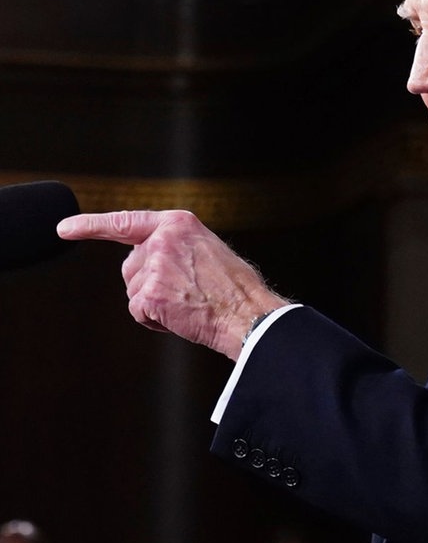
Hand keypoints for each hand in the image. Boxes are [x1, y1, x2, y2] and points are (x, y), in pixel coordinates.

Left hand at [57, 210, 287, 359]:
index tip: (64, 228)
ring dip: (155, 303)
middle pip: (130, 266)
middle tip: (185, 292)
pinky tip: (181, 317)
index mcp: (178, 223)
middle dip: (148, 284)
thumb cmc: (235, 287)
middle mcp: (162, 240)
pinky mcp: (150, 293)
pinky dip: (155, 320)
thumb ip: (176, 246)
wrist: (248, 312)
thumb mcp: (207, 249)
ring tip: (189, 303)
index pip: (125, 222)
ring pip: (134, 290)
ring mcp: (154, 266)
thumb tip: (148, 261)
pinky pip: (139, 311)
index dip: (90, 225)